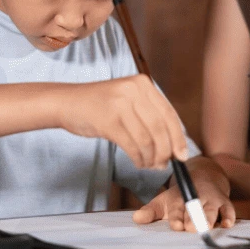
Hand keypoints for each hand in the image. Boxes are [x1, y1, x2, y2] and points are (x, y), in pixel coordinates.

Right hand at [58, 74, 188, 168]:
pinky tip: (138, 162)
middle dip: (165, 151)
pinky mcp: (108, 121)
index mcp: (143, 84)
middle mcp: (133, 90)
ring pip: (147, 139)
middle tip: (163, 164)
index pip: (169, 113)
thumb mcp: (128, 100)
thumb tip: (174, 146)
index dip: (178, 137)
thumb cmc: (100, 105)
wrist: (67, 102)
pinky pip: (132, 146)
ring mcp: (120, 104)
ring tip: (149, 165)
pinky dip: (138, 158)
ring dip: (151, 158)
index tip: (182, 155)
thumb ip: (150, 116)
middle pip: (160, 128)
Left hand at [133, 157, 235, 230]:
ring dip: (209, 218)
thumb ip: (151, 212)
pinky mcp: (225, 203)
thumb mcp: (164, 201)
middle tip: (191, 229)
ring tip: (207, 228)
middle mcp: (196, 197)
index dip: (177, 217)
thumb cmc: (181, 196)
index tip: (176, 226)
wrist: (204, 176)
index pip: (177, 208)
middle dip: (193, 218)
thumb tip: (136, 219)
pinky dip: (229, 217)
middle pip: (195, 209)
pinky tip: (227, 224)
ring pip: (212, 210)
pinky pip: (229, 210)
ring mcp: (211, 200)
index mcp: (179, 197)